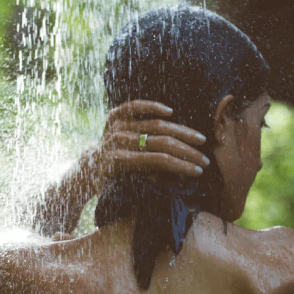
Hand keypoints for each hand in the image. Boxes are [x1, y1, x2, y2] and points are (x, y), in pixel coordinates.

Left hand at [90, 100, 209, 189]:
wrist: (87, 166)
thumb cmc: (110, 182)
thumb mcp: (125, 187)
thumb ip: (148, 181)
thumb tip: (176, 176)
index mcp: (120, 161)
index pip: (159, 160)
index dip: (181, 166)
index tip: (198, 171)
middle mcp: (118, 140)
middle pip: (161, 142)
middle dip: (187, 151)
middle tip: (205, 158)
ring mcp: (115, 126)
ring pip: (155, 124)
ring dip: (181, 132)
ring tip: (199, 139)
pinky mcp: (113, 116)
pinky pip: (135, 106)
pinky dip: (153, 106)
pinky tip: (170, 112)